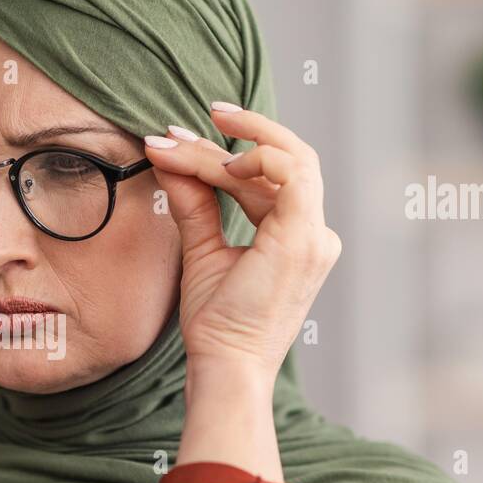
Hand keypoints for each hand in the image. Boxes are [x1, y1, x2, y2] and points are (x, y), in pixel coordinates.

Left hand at [143, 105, 340, 381]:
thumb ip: (193, 202)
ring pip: (285, 161)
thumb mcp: (202, 249)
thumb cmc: (217, 323)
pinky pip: (291, 174)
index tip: (177, 141)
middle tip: (197, 117)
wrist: (225, 365)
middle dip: (245, 131)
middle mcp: (314, 234)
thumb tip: (167, 157)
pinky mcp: (304, 239)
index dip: (227, 153)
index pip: (271, 178)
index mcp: (297, 237)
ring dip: (236, 144)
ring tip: (185, 141)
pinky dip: (257, 159)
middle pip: (286, 160)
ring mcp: (314, 236)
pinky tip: (220, 166)